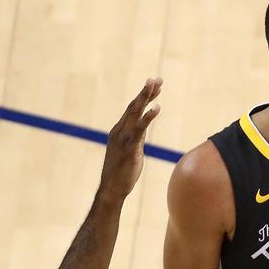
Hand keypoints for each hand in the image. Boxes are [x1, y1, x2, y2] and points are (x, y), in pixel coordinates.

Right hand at [99, 78, 162, 201]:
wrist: (112, 189)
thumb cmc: (122, 172)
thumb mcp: (131, 151)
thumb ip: (136, 138)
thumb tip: (142, 129)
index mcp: (119, 131)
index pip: (133, 109)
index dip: (144, 96)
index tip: (155, 86)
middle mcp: (120, 131)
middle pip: (134, 106)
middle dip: (146, 91)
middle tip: (156, 78)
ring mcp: (124, 138)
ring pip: (135, 113)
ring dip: (146, 97)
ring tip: (156, 85)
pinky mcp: (130, 148)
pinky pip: (139, 129)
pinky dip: (148, 117)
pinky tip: (156, 107)